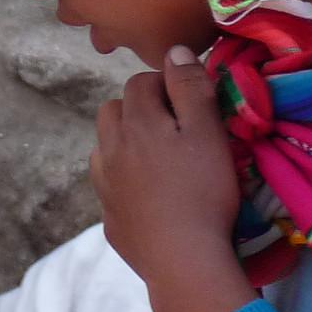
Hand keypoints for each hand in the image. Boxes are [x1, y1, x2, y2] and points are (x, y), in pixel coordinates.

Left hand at [91, 48, 256, 311]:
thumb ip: (190, 88)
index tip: (191, 98)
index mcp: (134, 124)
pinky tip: (151, 189)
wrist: (182, 259)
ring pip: (106, 145)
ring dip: (128, 140)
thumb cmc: (204, 190)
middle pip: (114, 110)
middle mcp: (108, 150)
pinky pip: (109, 182)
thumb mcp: (208, 132)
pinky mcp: (108, 216)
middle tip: (177, 125)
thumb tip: (175, 52)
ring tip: (163, 155)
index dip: (166, 82)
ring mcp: (103, 185)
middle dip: (141, 107)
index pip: (140, 82)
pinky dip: (125, 175)